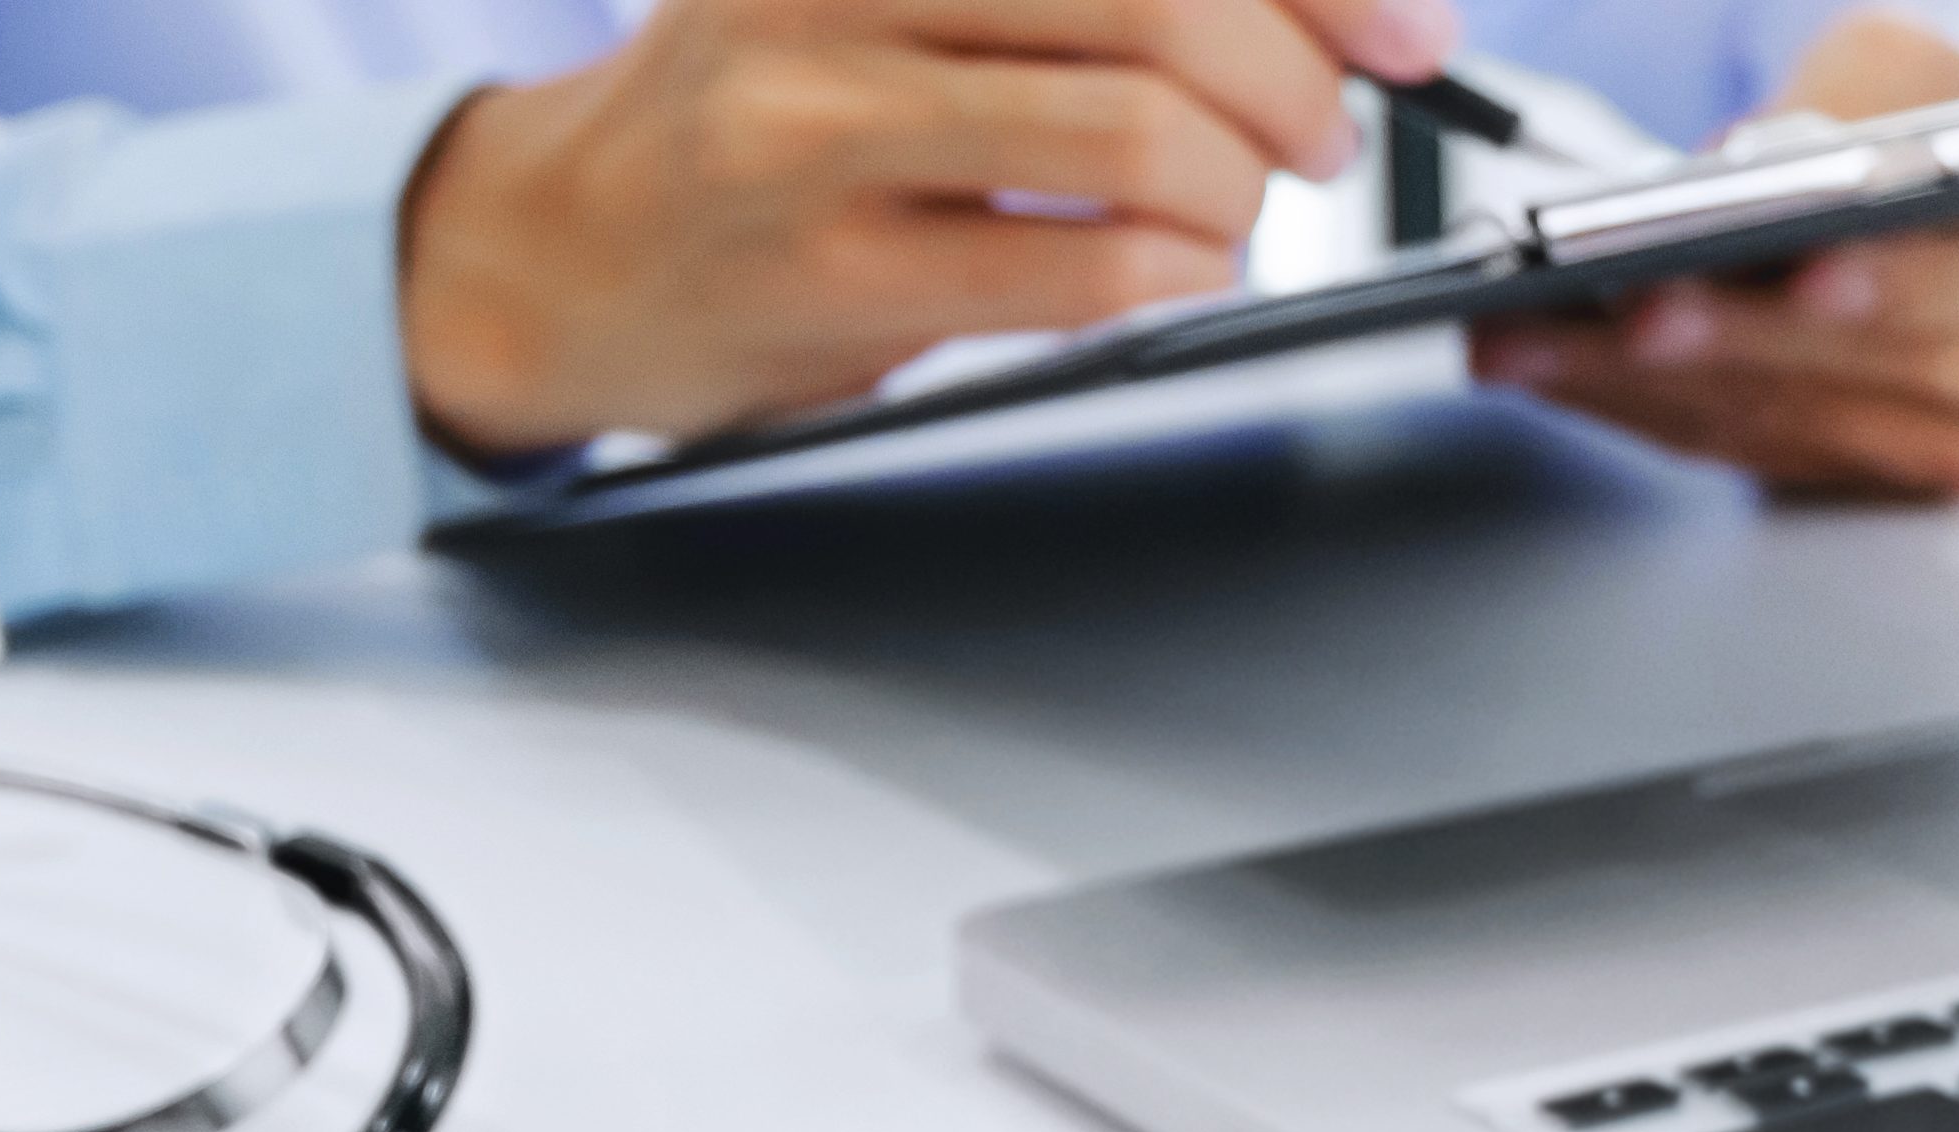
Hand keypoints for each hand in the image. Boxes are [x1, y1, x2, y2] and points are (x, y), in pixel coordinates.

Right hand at [401, 0, 1457, 452]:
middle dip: (1301, 80)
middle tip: (1322, 133)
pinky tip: (1162, 267)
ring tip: (1227, 205)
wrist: (554, 254)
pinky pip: (1083, 272)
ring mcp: (818, 125)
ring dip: (1239, 187)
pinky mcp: (830, 277)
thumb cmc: (760, 107)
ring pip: (1137, 132)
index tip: (1404, 28)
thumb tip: (1318, 6)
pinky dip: (1176, 273)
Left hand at [1466, 10, 1958, 500]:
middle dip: (1731, 341)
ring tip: (1536, 340)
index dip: (1893, 284)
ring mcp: (1957, 446)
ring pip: (1788, 424)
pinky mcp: (1871, 481)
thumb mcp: (1924, 70)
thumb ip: (1852, 107)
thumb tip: (1733, 176)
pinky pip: (1744, 451)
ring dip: (1645, 388)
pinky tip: (1558, 370)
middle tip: (1620, 313)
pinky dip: (1641, 410)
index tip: (1801, 270)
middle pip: (1869, 371)